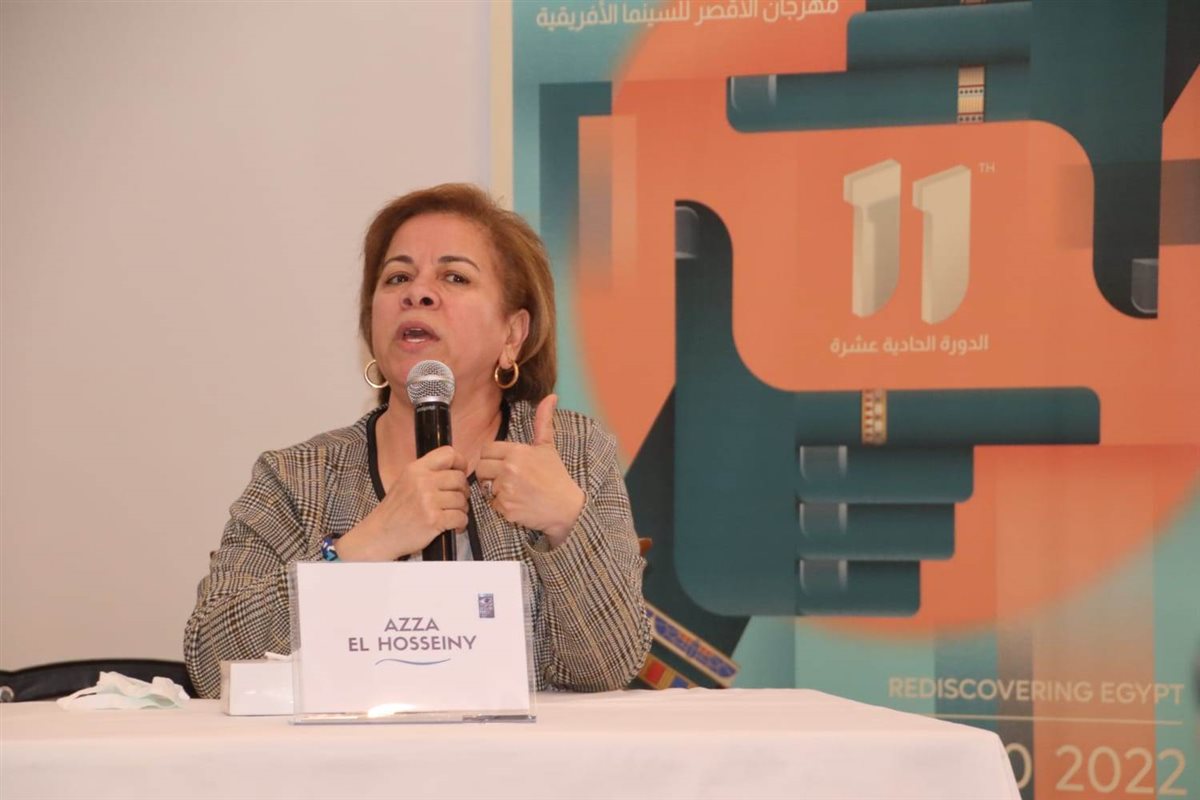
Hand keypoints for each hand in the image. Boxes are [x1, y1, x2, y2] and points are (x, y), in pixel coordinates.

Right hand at [336, 446, 467, 560]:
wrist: (380, 535)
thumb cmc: (394, 511)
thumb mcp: (406, 482)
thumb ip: (428, 473)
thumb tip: (456, 470)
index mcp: (416, 469)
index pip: (448, 454)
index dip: (460, 462)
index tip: (461, 472)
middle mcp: (422, 482)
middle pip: (459, 478)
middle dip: (463, 491)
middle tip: (457, 499)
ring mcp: (428, 501)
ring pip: (462, 500)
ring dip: (462, 509)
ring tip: (452, 514)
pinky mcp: (434, 520)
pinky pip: (460, 517)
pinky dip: (460, 524)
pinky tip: (453, 526)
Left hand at [476, 394, 584, 548]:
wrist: (567, 507)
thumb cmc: (556, 476)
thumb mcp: (547, 447)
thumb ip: (543, 421)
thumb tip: (551, 396)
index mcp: (517, 452)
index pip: (486, 450)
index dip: (492, 457)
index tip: (503, 463)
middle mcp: (509, 469)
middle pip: (481, 468)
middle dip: (490, 474)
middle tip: (506, 478)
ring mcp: (506, 490)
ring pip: (485, 487)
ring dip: (495, 490)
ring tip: (514, 490)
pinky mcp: (506, 508)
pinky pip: (493, 505)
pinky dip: (502, 506)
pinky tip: (517, 503)